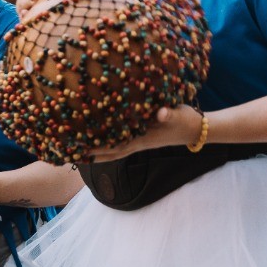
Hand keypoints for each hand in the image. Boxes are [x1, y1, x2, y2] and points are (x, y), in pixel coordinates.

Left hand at [86, 105, 201, 161]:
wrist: (197, 129)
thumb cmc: (186, 120)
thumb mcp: (179, 114)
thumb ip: (169, 113)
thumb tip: (160, 113)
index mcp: (143, 138)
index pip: (116, 145)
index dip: (98, 147)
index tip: (80, 146)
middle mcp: (138, 142)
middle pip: (110, 152)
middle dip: (90, 153)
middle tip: (69, 152)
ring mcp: (140, 141)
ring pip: (114, 150)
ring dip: (96, 152)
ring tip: (77, 151)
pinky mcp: (143, 137)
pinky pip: (121, 143)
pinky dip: (108, 145)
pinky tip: (99, 141)